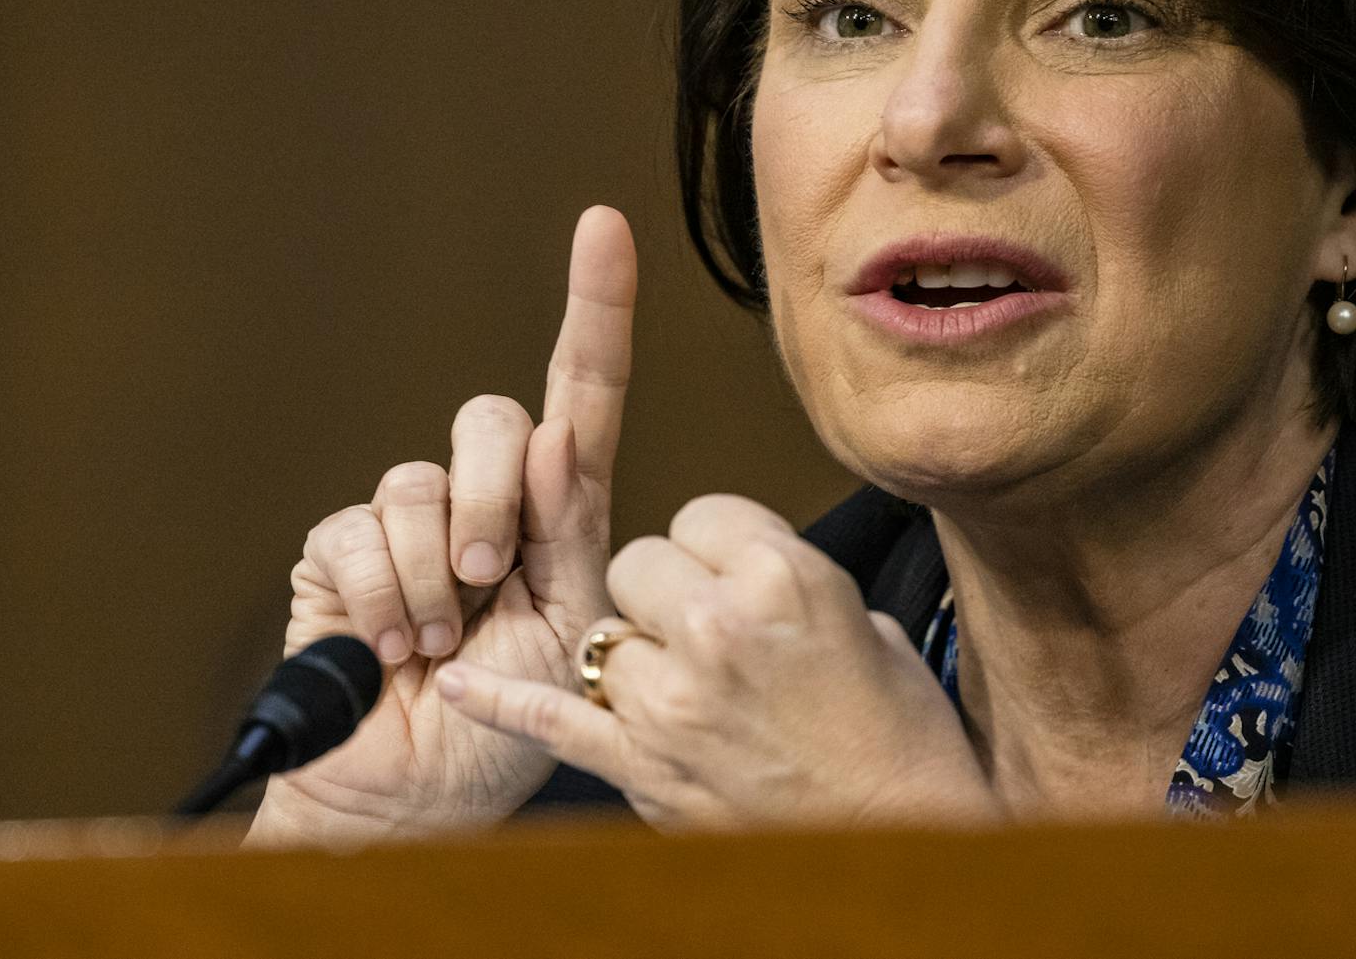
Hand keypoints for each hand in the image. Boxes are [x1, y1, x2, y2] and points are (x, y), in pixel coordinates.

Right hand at [248, 206, 634, 842]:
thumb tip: (558, 437)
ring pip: (422, 480)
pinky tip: (393, 646)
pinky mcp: (339, 551)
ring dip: (437, 573)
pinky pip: (359, 531)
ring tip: (440, 640)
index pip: (583, 394)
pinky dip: (383, 597)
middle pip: (496, 419)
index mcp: (560, 513)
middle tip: (491, 582)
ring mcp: (409, 521)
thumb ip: (570, 533)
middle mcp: (485, 498)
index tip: (603, 227)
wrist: (421, 799)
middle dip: (498, 499)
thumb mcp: (574, 635)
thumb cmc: (511, 723)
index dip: (595, 308)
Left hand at [436, 493, 1000, 830]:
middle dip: (660, 591)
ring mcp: (672, 700)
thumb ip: (789, 580)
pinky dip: (498, 703)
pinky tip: (452, 685)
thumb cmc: (899, 739)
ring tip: (680, 685)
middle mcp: (717, 626)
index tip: (732, 574)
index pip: (700, 513)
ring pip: (602, 632)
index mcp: (781, 575)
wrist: (902, 842)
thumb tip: (743, 567)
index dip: (712, 546)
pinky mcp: (642, 766)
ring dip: (629, 651)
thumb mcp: (863, 622)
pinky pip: (550, 718)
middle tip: (704, 632)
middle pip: (638, 561)